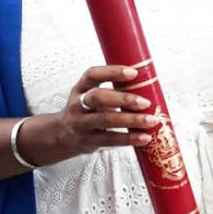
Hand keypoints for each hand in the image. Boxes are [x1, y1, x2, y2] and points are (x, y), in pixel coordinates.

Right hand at [18, 65, 160, 164]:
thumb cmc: (85, 112)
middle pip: (98, 98)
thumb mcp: (90, 96)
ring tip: (150, 120)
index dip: (112, 72)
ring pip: (105, 120)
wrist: (62, 135)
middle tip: (145, 102)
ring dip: (131, 120)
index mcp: (80, 88)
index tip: (133, 72)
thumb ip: (112, 91)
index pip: (92, 75)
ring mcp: (81, 124)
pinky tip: (144, 137)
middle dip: (124, 99)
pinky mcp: (89, 141)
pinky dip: (130, 139)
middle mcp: (78, 105)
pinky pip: (110, 140)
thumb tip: (148, 88)